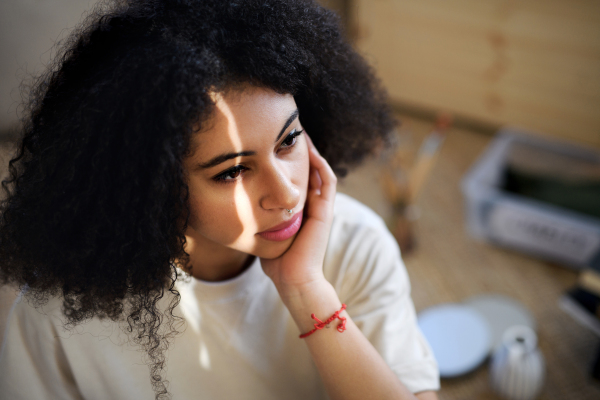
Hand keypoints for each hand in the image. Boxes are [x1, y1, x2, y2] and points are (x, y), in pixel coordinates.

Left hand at [260, 133, 336, 300]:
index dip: (287, 157)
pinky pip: (327, 181)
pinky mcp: (326, 212)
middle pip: (309, 168)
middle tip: (287, 129)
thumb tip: (233, 203)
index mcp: (299, 208)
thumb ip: (257, 217)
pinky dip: (320, 164)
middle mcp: (312, 204)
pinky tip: (308, 149)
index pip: (296, 175)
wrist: (293, 281)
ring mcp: (321, 207)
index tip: (273, 140)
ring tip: (300, 131)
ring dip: (312, 150)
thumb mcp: (263, 231)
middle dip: (298, 148)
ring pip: (320, 170)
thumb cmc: (276, 261)